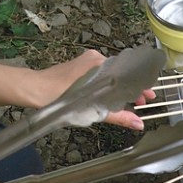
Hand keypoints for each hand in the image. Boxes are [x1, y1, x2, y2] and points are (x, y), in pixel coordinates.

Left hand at [31, 49, 155, 129]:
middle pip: (121, 73)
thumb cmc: (59, 96)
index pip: (129, 73)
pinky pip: (101, 74)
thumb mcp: (91, 108)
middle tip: (142, 101)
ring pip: (111, 74)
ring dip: (120, 86)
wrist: (33, 89)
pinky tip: (110, 95)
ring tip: (128, 101)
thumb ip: (118, 116)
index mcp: (101, 64)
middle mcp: (96, 59)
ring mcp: (87, 62)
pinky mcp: (80, 67)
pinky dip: (109, 84)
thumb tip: (139, 124)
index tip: (149, 96)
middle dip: (132, 87)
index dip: (141, 86)